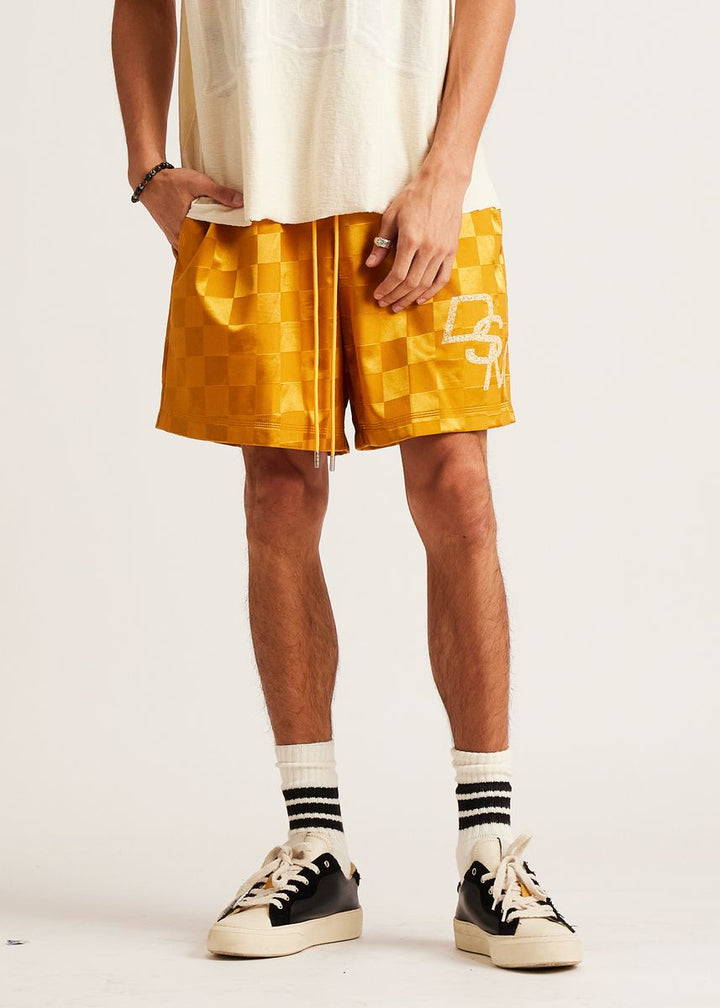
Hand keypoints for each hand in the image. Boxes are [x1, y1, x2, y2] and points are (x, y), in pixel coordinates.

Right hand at [130, 166, 243, 250]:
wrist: (148, 179)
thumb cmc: (171, 182)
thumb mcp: (198, 183)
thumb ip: (220, 192)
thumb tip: (241, 202)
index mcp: (186, 229)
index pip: (207, 248)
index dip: (222, 249)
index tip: (235, 249)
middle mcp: (178, 238)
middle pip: (200, 251)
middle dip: (215, 251)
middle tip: (232, 249)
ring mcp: (174, 237)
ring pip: (192, 249)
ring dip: (204, 247)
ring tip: (221, 245)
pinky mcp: (171, 234)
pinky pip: (185, 245)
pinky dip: (194, 244)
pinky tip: (205, 241)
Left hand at [365, 168, 464, 311]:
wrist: (443, 184)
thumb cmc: (415, 197)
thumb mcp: (391, 216)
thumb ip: (381, 243)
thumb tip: (370, 265)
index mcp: (411, 240)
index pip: (397, 274)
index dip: (386, 288)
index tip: (377, 296)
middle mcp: (428, 249)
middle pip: (410, 283)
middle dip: (395, 296)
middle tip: (385, 304)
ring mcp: (442, 251)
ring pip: (425, 284)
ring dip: (410, 298)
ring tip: (399, 305)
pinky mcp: (451, 251)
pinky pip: (442, 277)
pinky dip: (431, 291)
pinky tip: (420, 299)